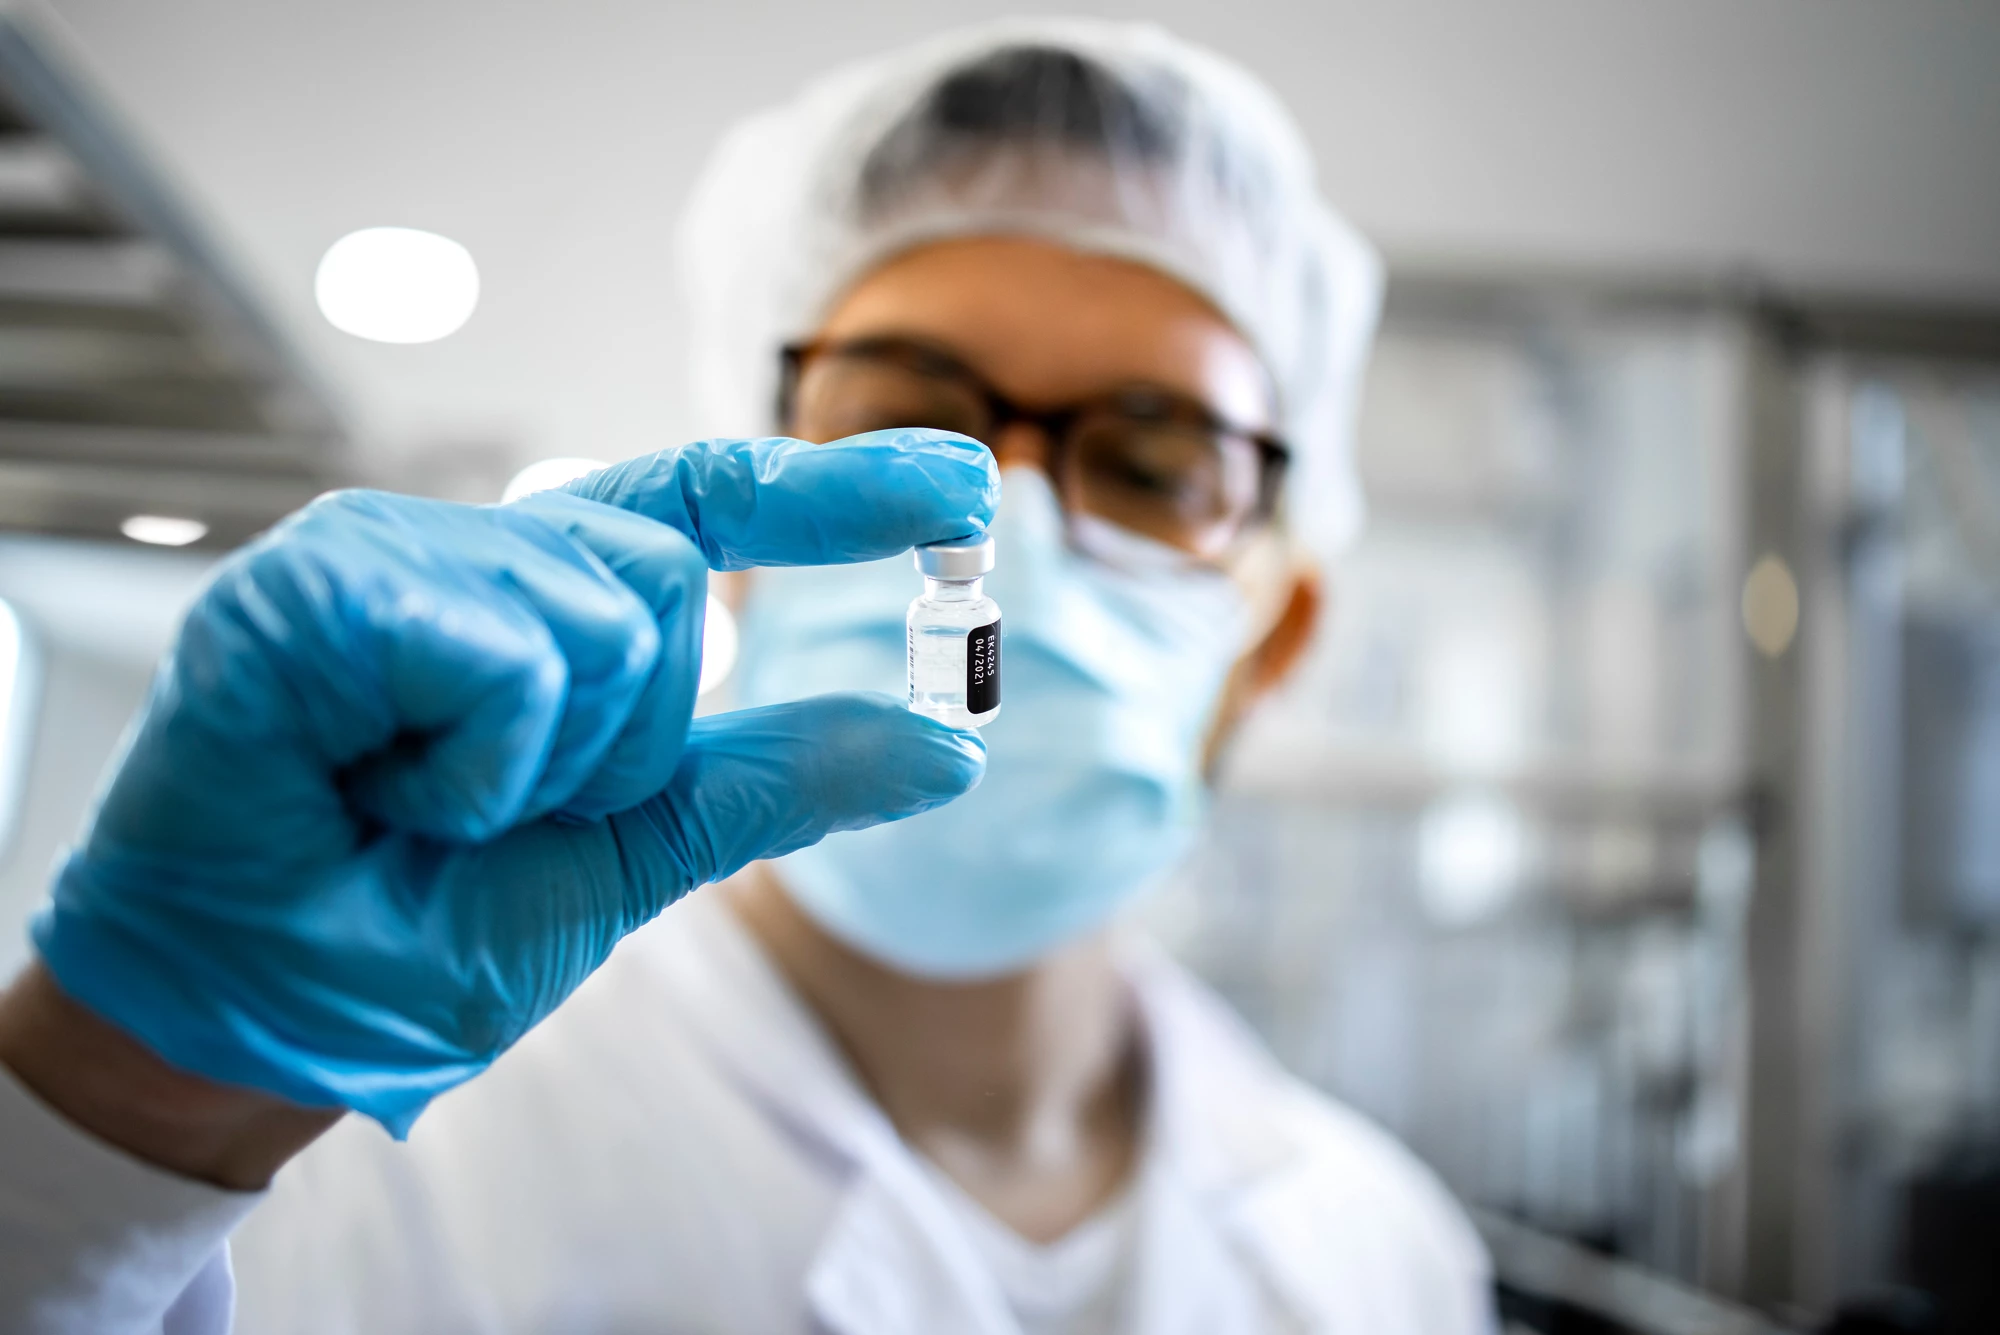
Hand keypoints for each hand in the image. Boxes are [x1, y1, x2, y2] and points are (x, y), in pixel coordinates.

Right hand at [25, 431, 996, 1140]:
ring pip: (597, 611)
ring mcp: (390, 550)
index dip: (842, 489)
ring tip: (418, 802)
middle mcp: (477, 549)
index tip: (968, 486)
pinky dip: (474, 764)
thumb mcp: (637, 852)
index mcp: (550, 599)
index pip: (713, 506)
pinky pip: (501, 653)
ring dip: (539, 764)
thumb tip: (949, 748)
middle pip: (663, 581)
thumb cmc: (426, 926)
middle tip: (491, 809)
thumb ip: (777, 781)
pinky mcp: (313, 585)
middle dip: (618, 739)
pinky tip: (374, 786)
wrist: (274, 1012)